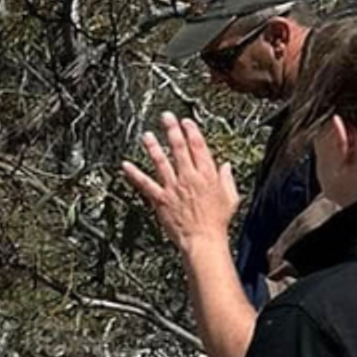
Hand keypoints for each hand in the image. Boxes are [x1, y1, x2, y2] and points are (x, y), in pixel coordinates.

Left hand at [120, 111, 240, 254]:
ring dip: (153, 147)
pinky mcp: (160, 199)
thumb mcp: (230, 197)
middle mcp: (190, 178)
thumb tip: (225, 165)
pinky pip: (145, 184)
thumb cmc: (218, 221)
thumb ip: (227, 179)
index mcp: (208, 175)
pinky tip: (125, 165)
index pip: (199, 147)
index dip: (192, 131)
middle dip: (172, 131)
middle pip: (180, 149)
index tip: (186, 121)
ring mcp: (173, 188)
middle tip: (165, 117)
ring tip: (146, 135)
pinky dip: (134, 174)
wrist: (203, 239)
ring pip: (161, 162)